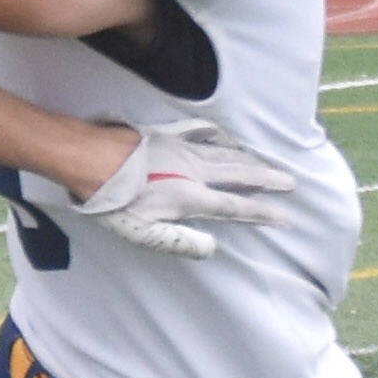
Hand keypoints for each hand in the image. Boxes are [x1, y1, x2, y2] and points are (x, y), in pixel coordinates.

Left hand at [71, 119, 294, 258]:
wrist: (86, 160)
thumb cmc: (111, 202)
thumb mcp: (142, 234)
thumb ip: (180, 242)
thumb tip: (212, 246)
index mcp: (190, 198)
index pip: (235, 207)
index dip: (262, 213)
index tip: (285, 217)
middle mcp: (192, 171)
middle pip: (238, 175)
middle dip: (267, 179)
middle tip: (291, 181)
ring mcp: (180, 149)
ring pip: (224, 153)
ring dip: (249, 159)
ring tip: (268, 163)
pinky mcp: (164, 134)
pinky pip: (199, 131)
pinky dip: (218, 134)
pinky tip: (226, 135)